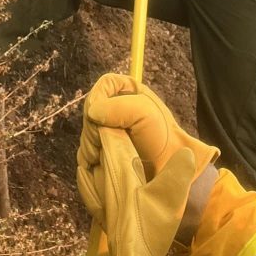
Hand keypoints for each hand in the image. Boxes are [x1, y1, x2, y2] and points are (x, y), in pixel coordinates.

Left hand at [76, 125, 191, 255]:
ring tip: (107, 142)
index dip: (109, 115)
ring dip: (97, 150)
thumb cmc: (149, 228)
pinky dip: (89, 170)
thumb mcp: (170, 198)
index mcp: (117, 166)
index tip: (119, 103)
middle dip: (103, 130)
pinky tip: (95, 173)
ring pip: (90, 162)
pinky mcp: (100, 209)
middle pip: (96, 144)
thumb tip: (188, 151)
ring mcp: (98, 193)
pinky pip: (88, 180)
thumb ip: (179, 172)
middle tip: (117, 119)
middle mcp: (102, 176)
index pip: (105, 130)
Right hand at [78, 73, 217, 181]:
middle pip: (91, 111)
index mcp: (128, 93)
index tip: (100, 114)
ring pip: (87, 133)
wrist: (168, 171)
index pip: (105, 84)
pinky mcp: (102, 153)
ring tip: (111, 153)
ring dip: (93, 144)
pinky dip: (92, 157)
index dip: (100, 96)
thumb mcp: (145, 113)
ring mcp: (107, 133)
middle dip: (96, 126)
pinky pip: (86, 151)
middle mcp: (116, 110)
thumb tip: (92, 112)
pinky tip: (104, 162)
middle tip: (109, 140)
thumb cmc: (162, 137)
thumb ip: (119, 106)